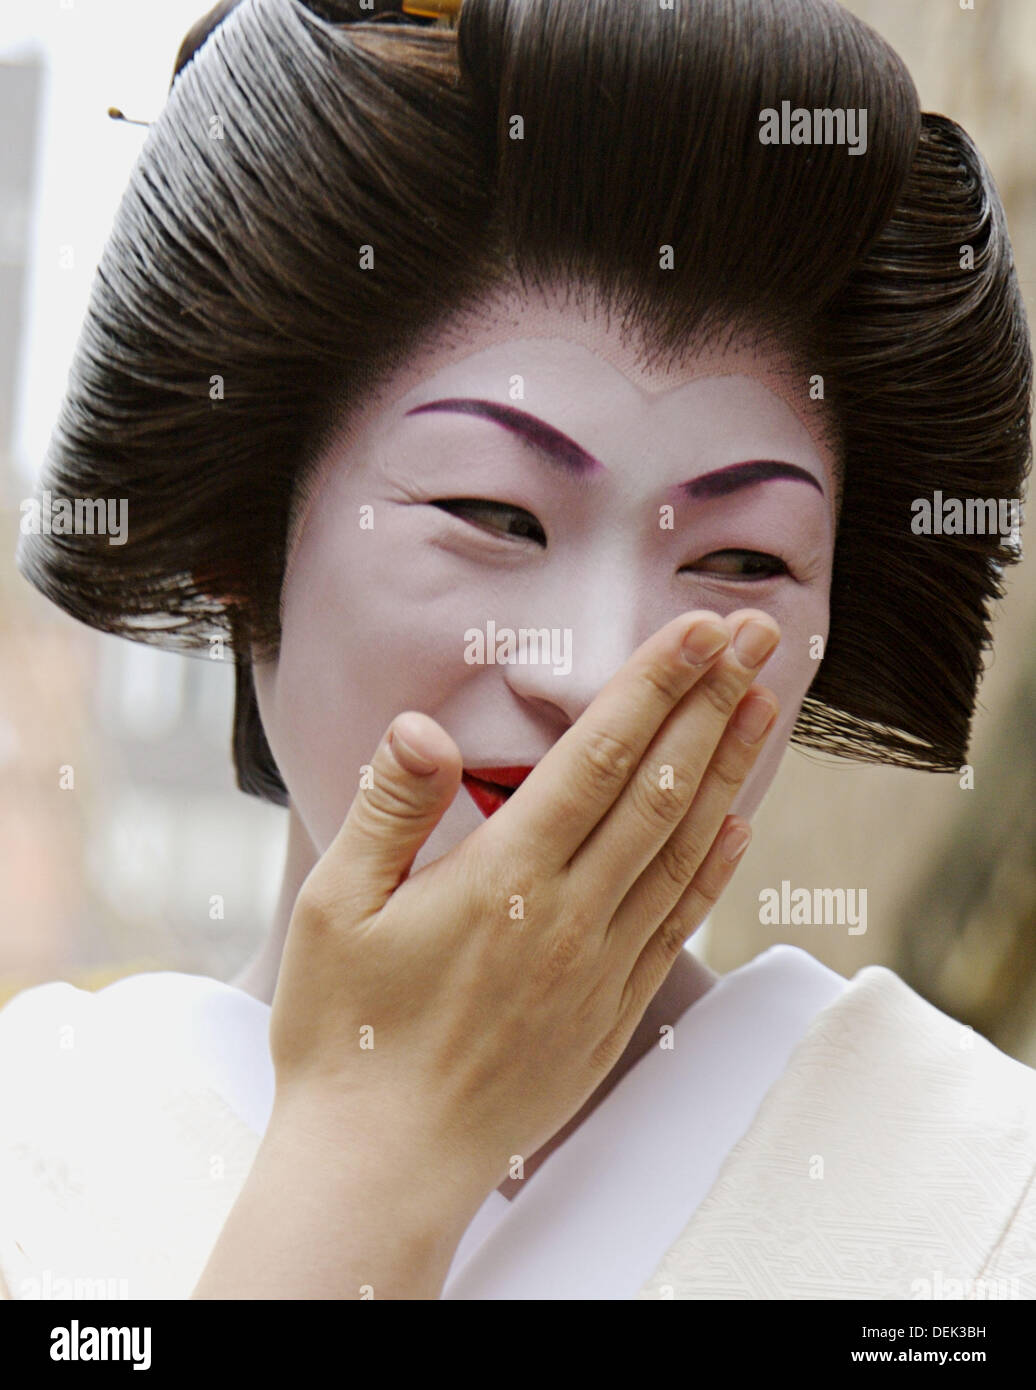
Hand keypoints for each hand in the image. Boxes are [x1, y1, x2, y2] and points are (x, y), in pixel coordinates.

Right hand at [268, 608, 779, 1204]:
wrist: (385, 1164)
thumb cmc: (347, 1035)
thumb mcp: (336, 908)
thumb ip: (390, 809)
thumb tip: (424, 728)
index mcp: (503, 881)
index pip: (597, 759)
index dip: (653, 685)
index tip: (697, 629)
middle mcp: (570, 916)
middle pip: (659, 788)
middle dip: (710, 701)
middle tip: (753, 636)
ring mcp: (601, 967)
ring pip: (684, 848)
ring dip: (728, 768)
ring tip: (762, 704)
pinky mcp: (612, 1010)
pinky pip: (679, 922)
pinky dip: (716, 866)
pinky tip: (737, 824)